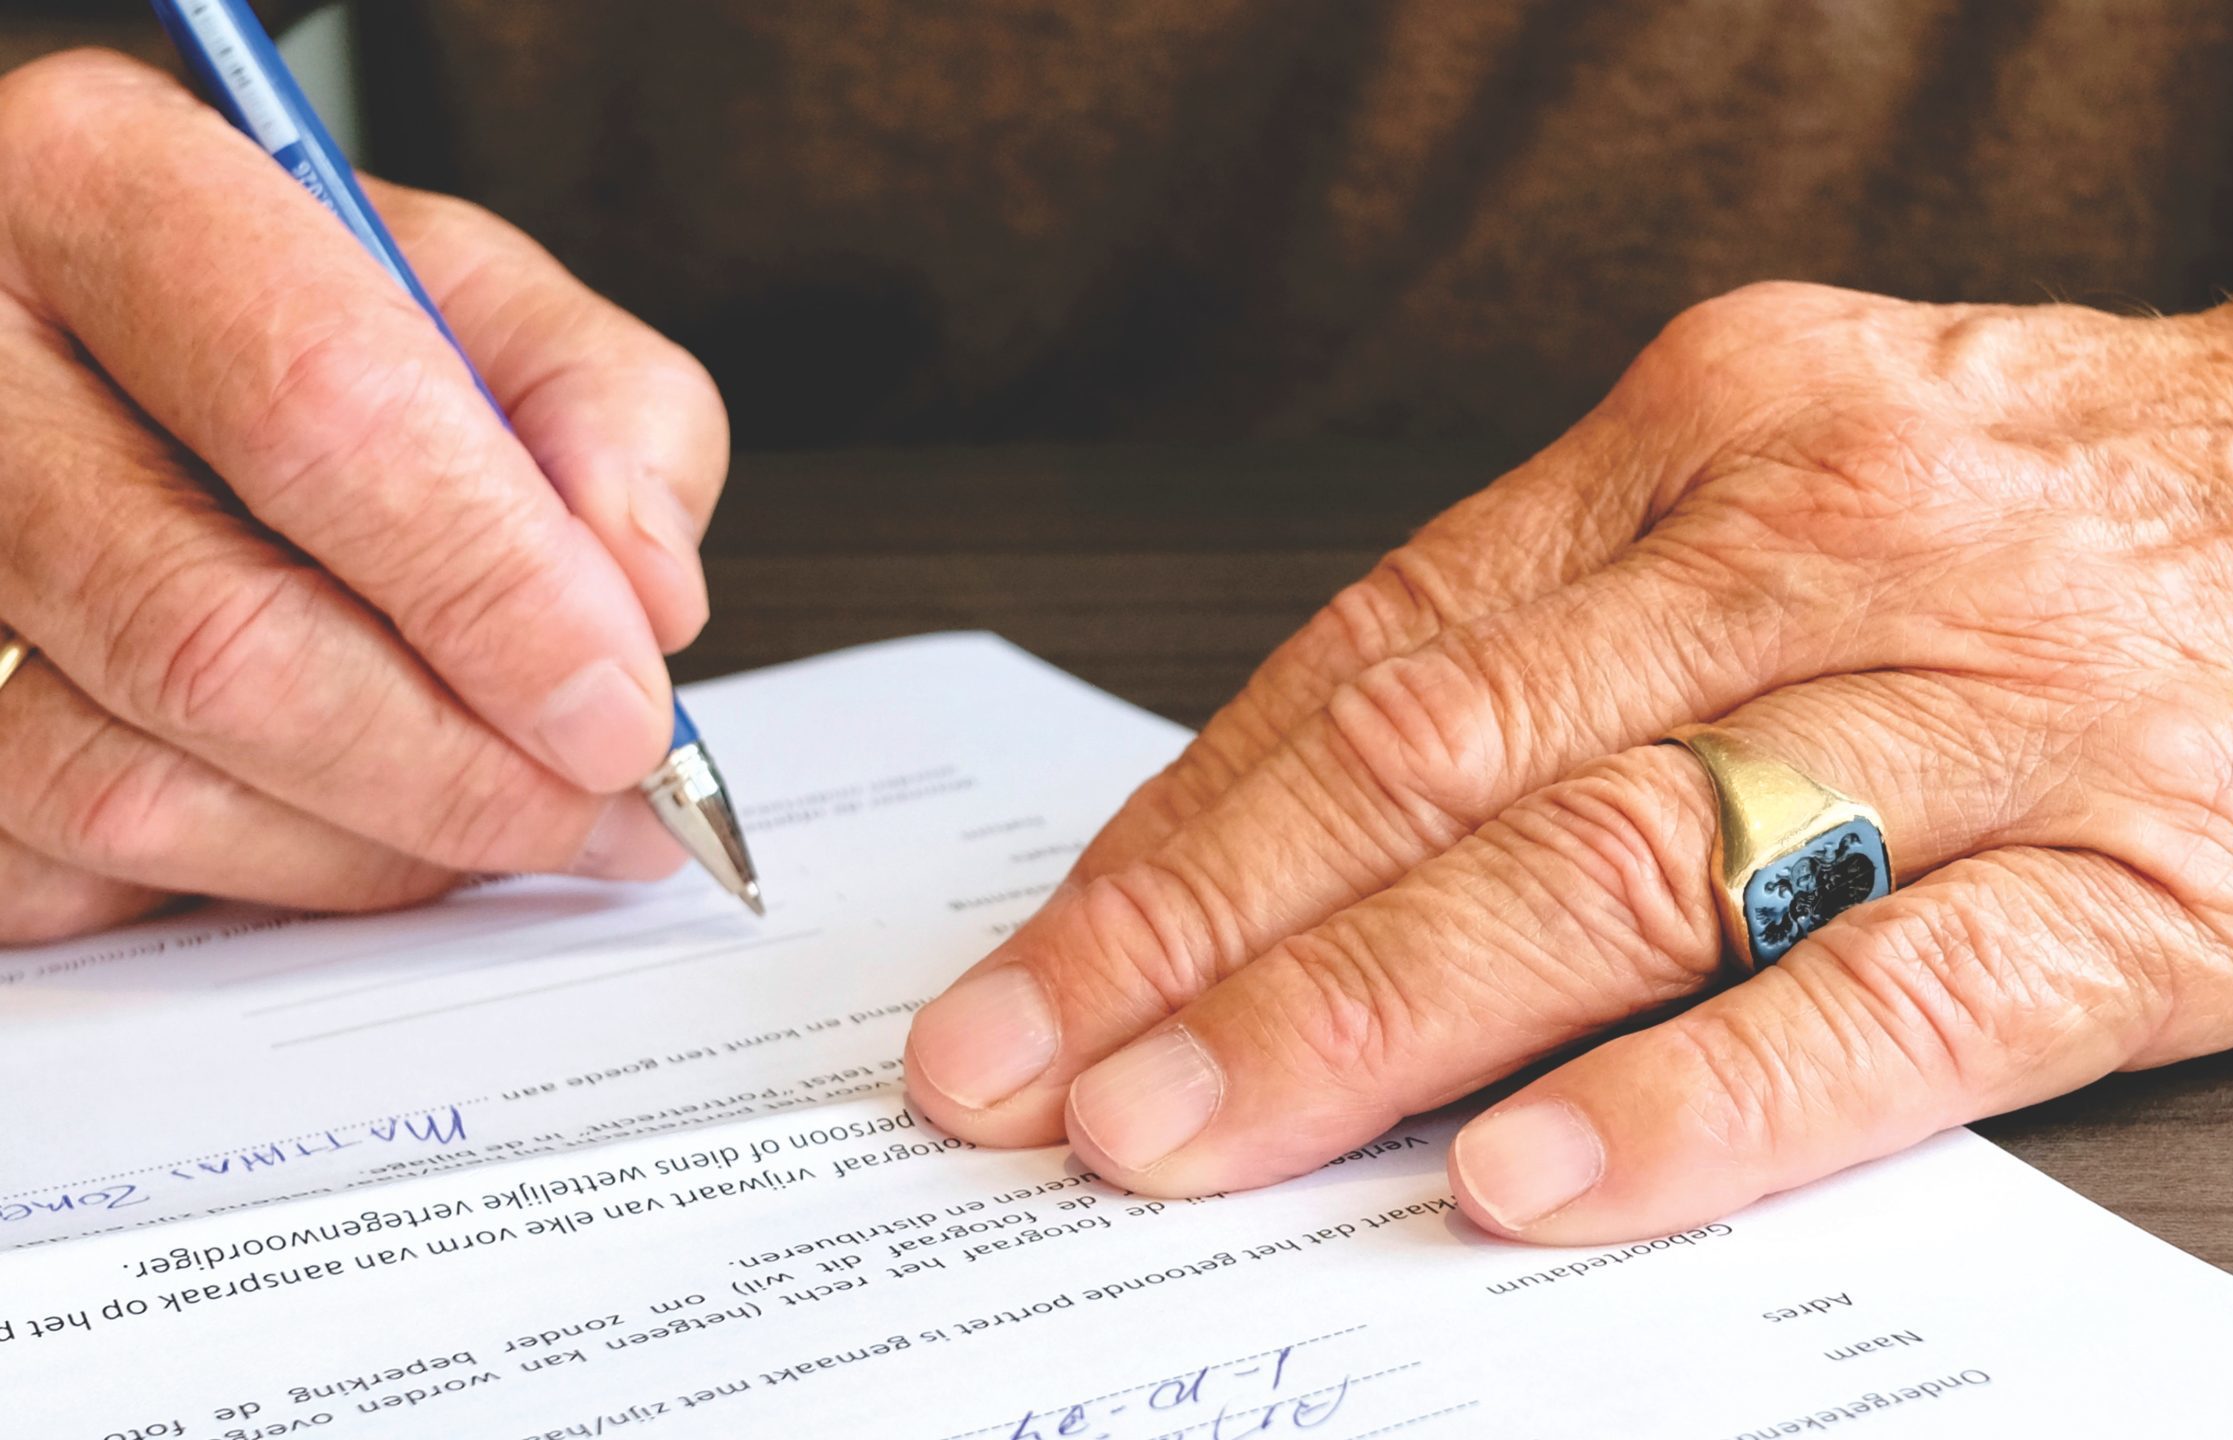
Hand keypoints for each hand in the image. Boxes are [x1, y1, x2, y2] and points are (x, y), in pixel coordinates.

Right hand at [0, 52, 728, 942]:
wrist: (84, 343)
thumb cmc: (284, 316)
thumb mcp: (471, 293)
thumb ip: (603, 413)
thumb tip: (647, 604)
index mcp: (104, 186)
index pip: (317, 407)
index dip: (498, 589)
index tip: (623, 707)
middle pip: (215, 638)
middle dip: (456, 769)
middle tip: (600, 810)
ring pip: (132, 788)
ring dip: (369, 851)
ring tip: (505, 818)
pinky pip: (68, 875)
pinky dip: (247, 882)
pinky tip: (343, 821)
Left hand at [906, 279, 2232, 1242]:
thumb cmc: (2054, 501)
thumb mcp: (1791, 487)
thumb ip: (1576, 638)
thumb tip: (1312, 837)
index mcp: (1701, 438)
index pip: (1370, 661)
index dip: (1182, 832)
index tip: (1042, 964)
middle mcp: (1812, 549)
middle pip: (1440, 766)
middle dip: (1202, 941)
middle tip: (1027, 1074)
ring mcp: (1979, 714)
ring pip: (1619, 871)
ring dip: (1369, 1020)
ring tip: (1187, 1138)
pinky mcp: (2143, 881)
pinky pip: (1893, 1001)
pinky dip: (1701, 1099)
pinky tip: (1532, 1178)